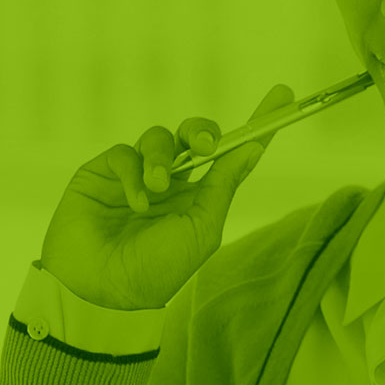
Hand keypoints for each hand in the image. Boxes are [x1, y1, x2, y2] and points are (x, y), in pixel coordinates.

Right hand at [39, 83, 293, 310]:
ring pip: (159, 138)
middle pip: (194, 134)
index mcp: (200, 197)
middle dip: (201, 131)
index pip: (232, 153)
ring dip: (162, 158)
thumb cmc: (156, 269)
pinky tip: (135, 201)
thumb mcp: (201, 229)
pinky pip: (124, 153)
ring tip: (157, 186)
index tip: (283, 95)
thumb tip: (252, 148)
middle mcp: (172, 182)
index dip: (257, 124)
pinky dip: (133, 173)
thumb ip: (223, 186)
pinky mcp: (103, 173)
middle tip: (204, 144)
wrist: (102, 289)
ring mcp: (137, 175)